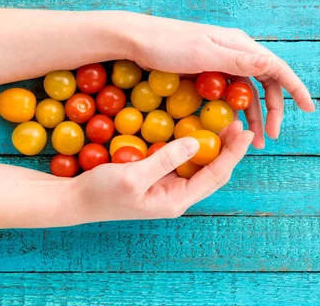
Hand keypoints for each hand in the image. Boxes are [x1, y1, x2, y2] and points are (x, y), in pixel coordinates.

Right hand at [71, 121, 252, 222]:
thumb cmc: (101, 192)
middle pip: (212, 170)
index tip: (244, 131)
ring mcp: (167, 186)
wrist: (75, 200)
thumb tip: (195, 142)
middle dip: (226, 147)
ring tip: (220, 121)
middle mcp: (176, 195)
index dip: (232, 153)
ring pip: (198, 165)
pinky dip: (191, 144)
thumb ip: (165, 159)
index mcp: (175, 200)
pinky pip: (181, 159)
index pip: (214, 175)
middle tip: (234, 120)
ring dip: (211, 144)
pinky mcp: (157, 176)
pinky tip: (193, 127)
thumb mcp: (132, 176)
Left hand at [116, 12, 314, 147]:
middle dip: (272, 110)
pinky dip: (234, 111)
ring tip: (257, 140)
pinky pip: (226, 94)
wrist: (134, 41)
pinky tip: (232, 127)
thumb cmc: (167, 46)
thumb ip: (239, 61)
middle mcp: (233, 52)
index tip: (309, 109)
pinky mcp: (204, 72)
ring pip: (245, 92)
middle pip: (264, 83)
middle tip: (271, 138)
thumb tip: (274, 65)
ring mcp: (218, 63)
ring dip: (253, 115)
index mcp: (238, 46)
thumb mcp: (204, 54)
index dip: (295, 89)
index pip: (276, 68)